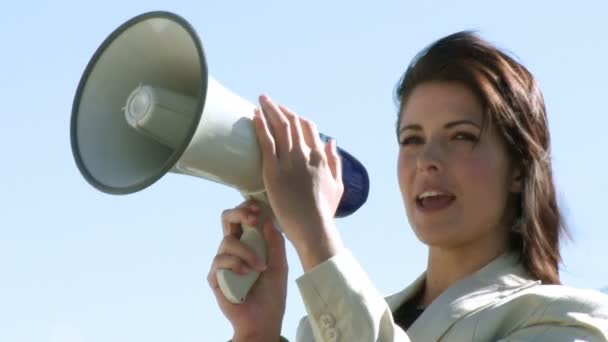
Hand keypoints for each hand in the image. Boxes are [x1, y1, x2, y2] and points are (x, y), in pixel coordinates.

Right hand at [207, 200, 287, 340]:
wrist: (264, 321)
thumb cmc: (272, 294)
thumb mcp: (280, 265)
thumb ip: (275, 243)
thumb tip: (267, 220)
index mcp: (250, 243)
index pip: (243, 217)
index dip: (247, 207)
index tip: (258, 209)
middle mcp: (234, 249)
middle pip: (226, 218)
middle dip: (239, 213)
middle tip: (252, 220)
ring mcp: (223, 262)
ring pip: (227, 241)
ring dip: (246, 251)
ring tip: (259, 268)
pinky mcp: (215, 276)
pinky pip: (220, 260)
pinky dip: (235, 264)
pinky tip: (245, 274)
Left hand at [252, 95, 344, 266]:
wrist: (313, 227)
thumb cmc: (324, 212)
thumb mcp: (338, 185)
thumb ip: (335, 162)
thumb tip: (331, 141)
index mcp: (319, 157)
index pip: (308, 128)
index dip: (296, 117)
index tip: (286, 112)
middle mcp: (305, 154)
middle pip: (292, 122)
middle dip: (279, 108)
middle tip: (267, 100)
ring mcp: (290, 161)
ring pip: (279, 127)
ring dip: (269, 110)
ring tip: (260, 100)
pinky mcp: (274, 170)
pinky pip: (266, 141)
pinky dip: (260, 125)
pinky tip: (254, 115)